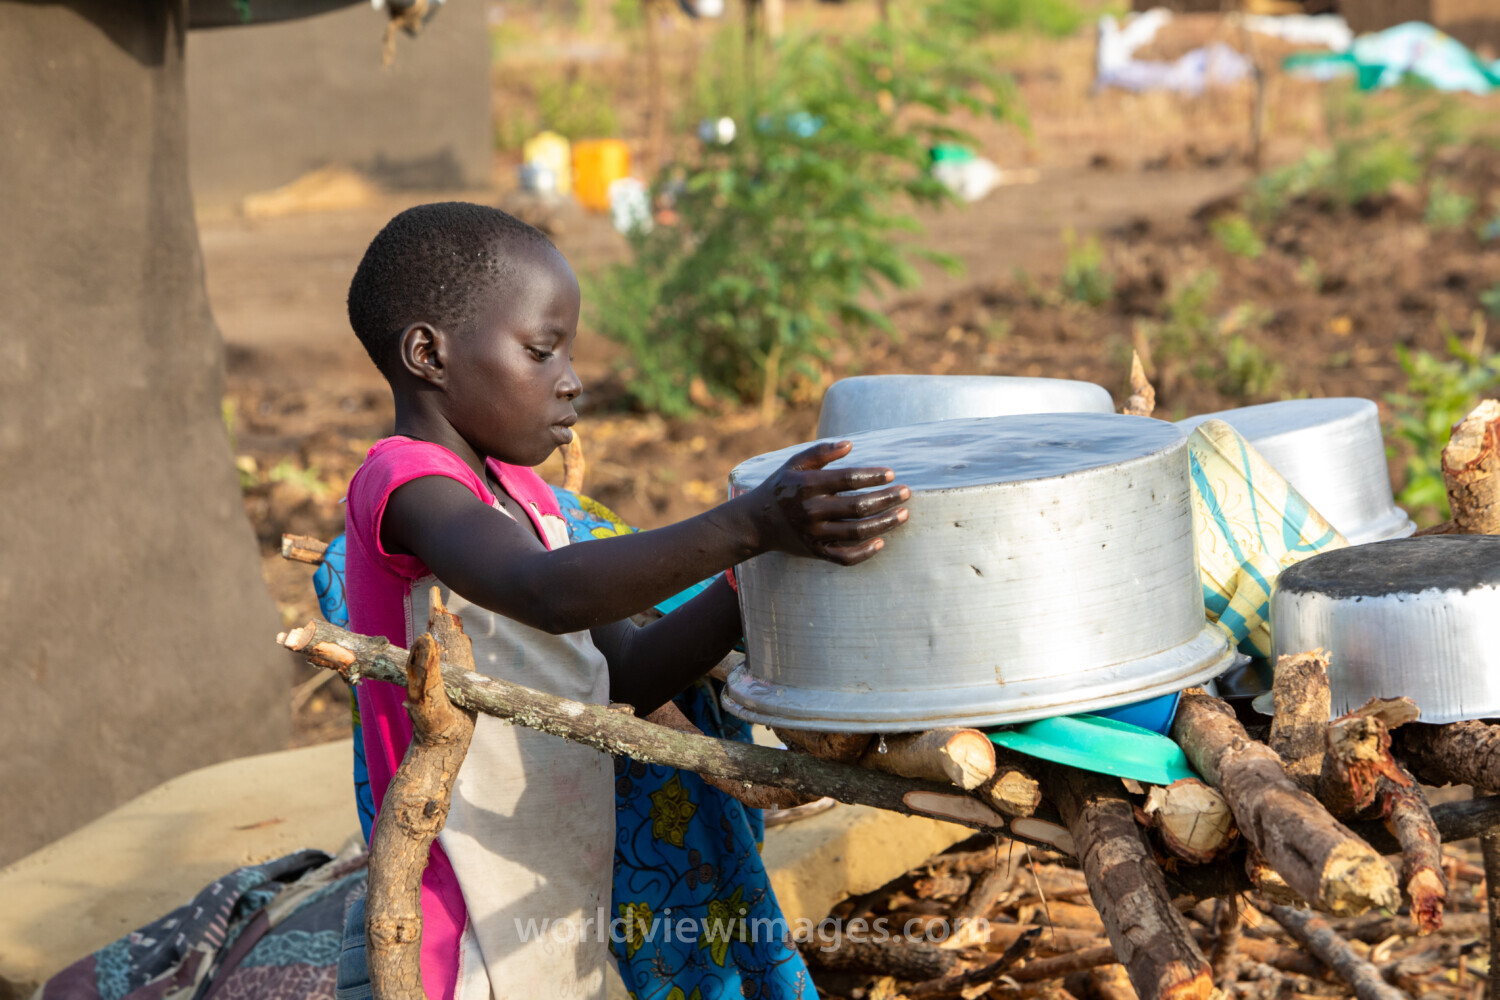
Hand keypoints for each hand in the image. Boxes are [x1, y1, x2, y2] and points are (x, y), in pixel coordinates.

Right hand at [747, 440, 909, 564]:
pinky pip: (844, 557)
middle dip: (885, 499)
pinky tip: (882, 542)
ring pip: (856, 533)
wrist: (757, 522)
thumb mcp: (795, 464)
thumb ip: (821, 452)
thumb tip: (850, 444)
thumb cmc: (782, 487)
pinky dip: (865, 553)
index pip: (846, 480)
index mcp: (806, 486)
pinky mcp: (816, 552)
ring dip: (884, 524)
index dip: (871, 476)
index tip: (891, 474)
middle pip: (856, 507)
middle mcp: (810, 512)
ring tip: (903, 514)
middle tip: (907, 492)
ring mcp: (813, 535)